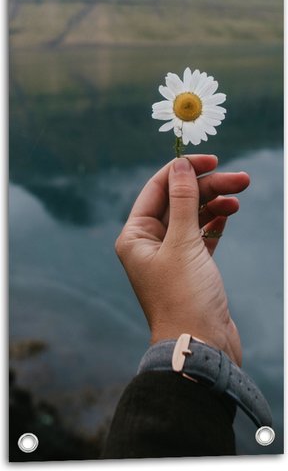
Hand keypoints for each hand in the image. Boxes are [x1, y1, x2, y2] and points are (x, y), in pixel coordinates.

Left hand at [115, 155, 249, 366]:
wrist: (200, 350)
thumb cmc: (184, 298)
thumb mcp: (183, 243)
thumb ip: (182, 200)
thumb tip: (181, 166)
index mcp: (135, 236)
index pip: (157, 188)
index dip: (183, 170)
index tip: (211, 159)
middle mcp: (149, 244)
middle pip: (178, 200)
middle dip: (208, 186)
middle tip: (240, 178)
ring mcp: (171, 256)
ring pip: (193, 216)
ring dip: (215, 202)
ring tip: (240, 193)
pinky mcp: (191, 268)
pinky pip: (203, 234)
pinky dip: (216, 222)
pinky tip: (230, 212)